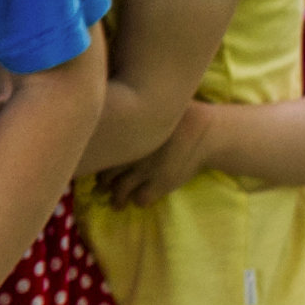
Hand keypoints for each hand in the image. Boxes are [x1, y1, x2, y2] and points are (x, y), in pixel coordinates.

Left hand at [96, 103, 219, 209]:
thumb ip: (133, 111)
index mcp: (127, 137)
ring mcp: (147, 171)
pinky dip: (138, 202)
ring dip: (117, 199)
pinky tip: (140, 200)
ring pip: (121, 191)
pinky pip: (142, 199)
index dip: (98, 164)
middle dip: (103, 184)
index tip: (99, 167)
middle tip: (102, 188)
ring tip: (116, 203)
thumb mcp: (153, 110)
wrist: (207, 131)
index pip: (101, 156)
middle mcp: (133, 155)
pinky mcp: (162, 184)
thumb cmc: (181, 115)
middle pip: (106, 176)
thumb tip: (118, 101)